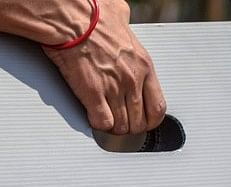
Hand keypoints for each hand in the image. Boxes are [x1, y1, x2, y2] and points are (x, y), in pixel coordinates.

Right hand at [0, 0, 166, 134]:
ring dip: (113, 129)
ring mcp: (114, 89)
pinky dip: (98, 125)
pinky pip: (102, 123)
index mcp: (144, 65)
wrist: (72, 18)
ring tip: (105, 123)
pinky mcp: (93, 95)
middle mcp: (133, 80)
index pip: (158, 108)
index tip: (141, 122)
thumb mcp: (121, 16)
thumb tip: (123, 19)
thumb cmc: (93, 14)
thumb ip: (126, 26)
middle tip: (120, 125)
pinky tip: (93, 118)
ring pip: (121, 127)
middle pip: (139, 122)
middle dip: (129, 128)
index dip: (149, 121)